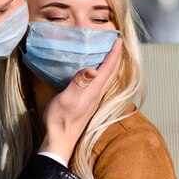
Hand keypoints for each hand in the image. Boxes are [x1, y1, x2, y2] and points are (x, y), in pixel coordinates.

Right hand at [38, 38, 122, 163]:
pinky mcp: (89, 103)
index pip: (108, 67)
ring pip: (109, 78)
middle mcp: (97, 94)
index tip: (118, 39)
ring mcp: (94, 99)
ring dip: (112, 65)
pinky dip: (105, 74)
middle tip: (117, 43)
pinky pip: (102, 84)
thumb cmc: (60, 119)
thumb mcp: (67, 98)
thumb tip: (93, 69)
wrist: (60, 140)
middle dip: (117, 56)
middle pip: (112, 72)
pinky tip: (99, 73)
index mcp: (94, 90)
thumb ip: (79, 83)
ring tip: (112, 54)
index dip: (114, 53)